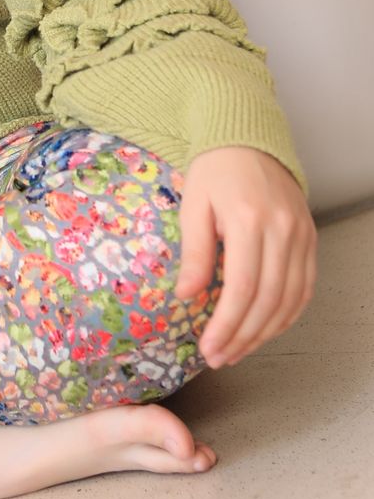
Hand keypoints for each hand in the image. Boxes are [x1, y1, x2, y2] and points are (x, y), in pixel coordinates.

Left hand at [175, 146, 316, 367]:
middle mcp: (283, 230)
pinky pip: (305, 287)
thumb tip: (187, 297)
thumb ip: (195, 253)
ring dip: (265, 332)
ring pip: (290, 299)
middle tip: (219, 357)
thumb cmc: (213, 172)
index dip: (227, 324)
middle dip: (243, 336)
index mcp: (249, 220)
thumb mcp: (194, 206)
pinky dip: (287, 315)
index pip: (242, 287)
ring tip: (238, 350)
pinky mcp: (310, 239)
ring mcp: (301, 235)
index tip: (208, 347)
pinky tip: (265, 329)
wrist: (247, 141)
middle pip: (268, 299)